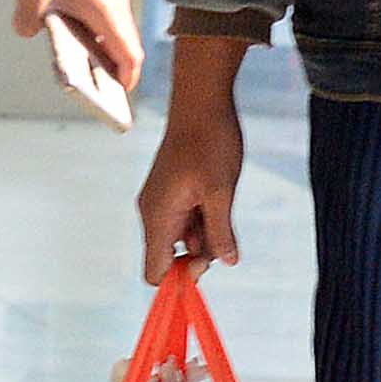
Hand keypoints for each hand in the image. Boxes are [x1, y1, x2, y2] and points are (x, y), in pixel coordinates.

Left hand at [16, 0, 141, 99]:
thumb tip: (28, 31)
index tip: (116, 98)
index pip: (129, 57)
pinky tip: (71, 33)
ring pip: (114, 29)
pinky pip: (105, 14)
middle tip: (97, 90)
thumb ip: (25, 24)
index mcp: (107, 13)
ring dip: (102, 48)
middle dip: (112, 69)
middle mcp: (116, 4)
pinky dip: (95, 29)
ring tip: (82, 66)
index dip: (125, 80)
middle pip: (124, 46)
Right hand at [134, 40, 247, 279]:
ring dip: (205, 232)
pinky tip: (216, 195)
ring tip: (220, 201)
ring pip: (182, 238)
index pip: (154, 272)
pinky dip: (202, 217)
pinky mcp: (170, 192)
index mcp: (158, 217)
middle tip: (223, 228)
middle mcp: (153, 212)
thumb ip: (221, 232)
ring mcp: (160, 201)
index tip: (208, 263)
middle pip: (170, 258)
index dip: (180, 279)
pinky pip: (184, 219)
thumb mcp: (221, 192)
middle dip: (200, 253)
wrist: (201, 102)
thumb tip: (227, 262)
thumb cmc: (209, 143)